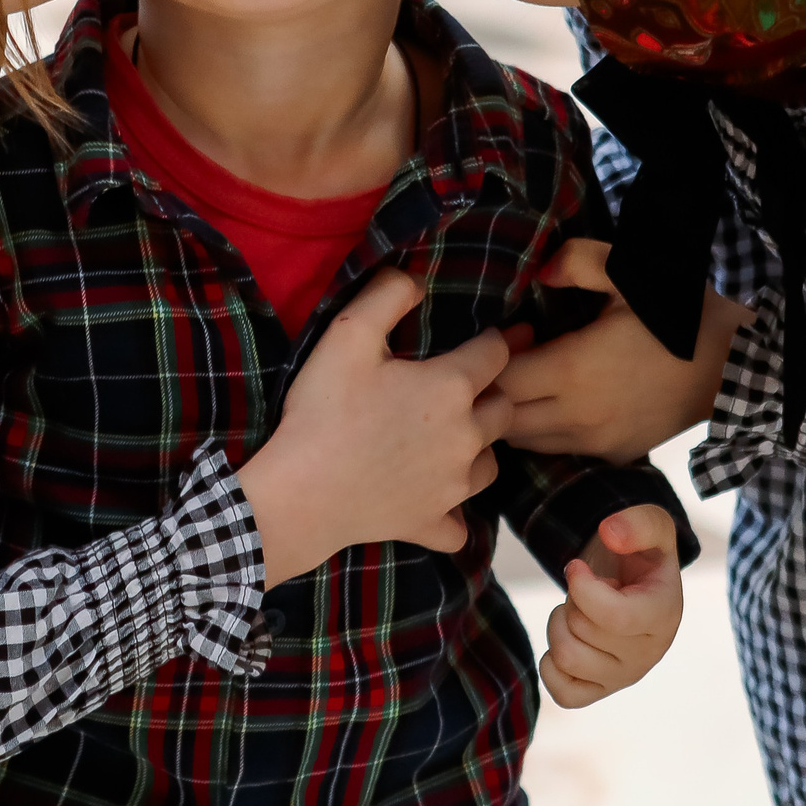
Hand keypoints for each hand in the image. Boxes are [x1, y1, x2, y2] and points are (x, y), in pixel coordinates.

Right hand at [237, 269, 514, 587]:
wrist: (300, 493)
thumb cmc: (323, 409)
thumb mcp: (347, 334)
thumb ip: (388, 294)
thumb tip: (418, 279)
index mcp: (452, 387)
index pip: (496, 353)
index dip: (491, 341)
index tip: (481, 339)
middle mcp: (467, 437)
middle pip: (505, 409)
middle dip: (491, 394)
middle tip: (461, 388)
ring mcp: (454, 486)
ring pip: (491, 464)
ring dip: (478, 449)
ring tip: (448, 440)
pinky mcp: (434, 523)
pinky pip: (461, 526)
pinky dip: (453, 513)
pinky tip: (434, 500)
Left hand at [493, 240, 752, 462]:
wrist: (736, 367)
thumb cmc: (680, 318)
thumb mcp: (632, 275)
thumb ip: (578, 261)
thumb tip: (539, 270)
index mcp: (573, 370)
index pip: (500, 380)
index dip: (494, 358)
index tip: (517, 333)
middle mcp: (577, 415)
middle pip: (503, 418)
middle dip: (495, 391)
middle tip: (516, 359)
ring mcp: (595, 442)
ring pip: (526, 441)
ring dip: (516, 414)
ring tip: (533, 381)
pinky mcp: (614, 455)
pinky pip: (559, 450)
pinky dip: (545, 432)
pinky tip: (559, 403)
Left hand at [540, 503, 682, 708]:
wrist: (633, 580)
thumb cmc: (639, 553)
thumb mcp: (650, 524)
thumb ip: (637, 523)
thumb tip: (611, 534)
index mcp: (664, 615)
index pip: (616, 617)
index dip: (583, 587)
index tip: (576, 567)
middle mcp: (648, 653)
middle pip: (581, 631)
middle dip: (572, 600)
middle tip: (589, 589)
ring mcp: (624, 677)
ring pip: (566, 659)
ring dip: (559, 625)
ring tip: (579, 611)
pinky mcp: (600, 691)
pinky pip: (563, 692)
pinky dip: (551, 664)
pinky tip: (569, 638)